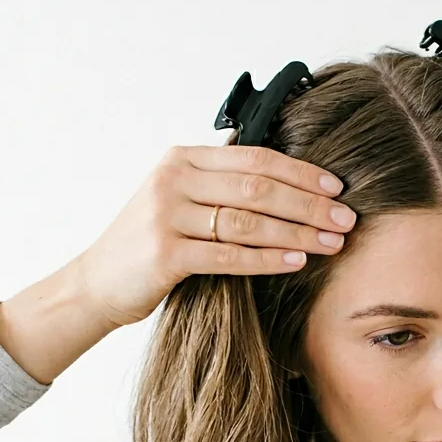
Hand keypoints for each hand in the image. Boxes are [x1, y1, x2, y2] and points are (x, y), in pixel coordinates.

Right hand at [76, 141, 355, 327]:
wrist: (95, 284)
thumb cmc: (146, 243)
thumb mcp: (177, 198)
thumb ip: (217, 180)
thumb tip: (276, 166)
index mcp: (181, 159)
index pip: (255, 157)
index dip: (301, 172)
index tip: (336, 188)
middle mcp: (172, 180)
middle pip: (258, 187)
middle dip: (309, 205)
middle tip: (346, 219)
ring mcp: (166, 215)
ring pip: (249, 221)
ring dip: (298, 232)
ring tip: (332, 243)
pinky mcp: (165, 255)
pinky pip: (230, 256)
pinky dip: (269, 259)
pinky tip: (297, 261)